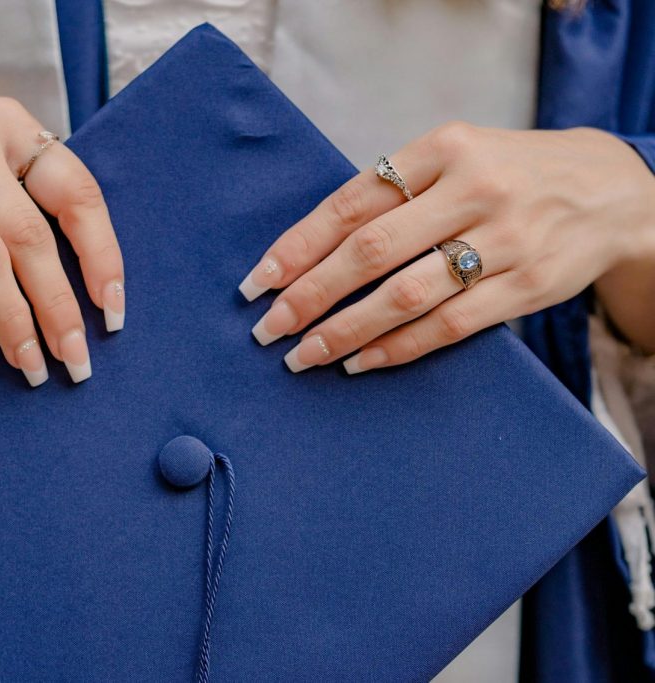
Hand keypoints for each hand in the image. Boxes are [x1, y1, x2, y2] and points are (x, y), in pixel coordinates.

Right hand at [0, 98, 123, 385]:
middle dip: (58, 308)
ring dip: (11, 322)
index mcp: (9, 124)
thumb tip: (85, 286)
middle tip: (74, 360)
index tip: (111, 312)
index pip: (76, 193)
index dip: (101, 256)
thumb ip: (25, 198)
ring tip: (29, 366)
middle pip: (29, 236)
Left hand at [239, 123, 654, 372]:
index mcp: (443, 148)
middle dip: (309, 294)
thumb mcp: (453, 157)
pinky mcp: (527, 286)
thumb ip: (392, 190)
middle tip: (267, 328)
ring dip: (345, 330)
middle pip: (370, 251)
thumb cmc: (507, 175)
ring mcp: (505, 240)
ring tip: (303, 354)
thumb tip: (306, 250)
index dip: (298, 245)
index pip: (351, 202)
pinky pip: (449, 326)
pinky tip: (359, 362)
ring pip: (405, 295)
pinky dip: (397, 348)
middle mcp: (473, 190)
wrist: (612, 192)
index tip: (258, 281)